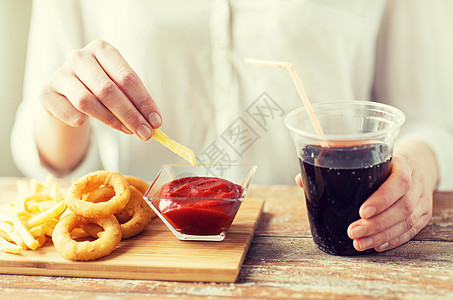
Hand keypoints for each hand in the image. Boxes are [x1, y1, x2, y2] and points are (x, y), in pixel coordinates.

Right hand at [40, 39, 160, 140]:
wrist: (66, 95)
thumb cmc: (100, 89)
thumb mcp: (119, 87)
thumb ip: (135, 101)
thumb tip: (154, 122)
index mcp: (102, 49)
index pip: (127, 77)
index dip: (144, 101)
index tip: (157, 122)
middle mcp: (79, 57)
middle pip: (108, 90)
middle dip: (130, 115)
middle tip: (146, 133)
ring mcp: (60, 74)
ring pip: (87, 102)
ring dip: (112, 121)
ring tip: (128, 131)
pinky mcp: (46, 93)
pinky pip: (70, 113)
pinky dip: (83, 122)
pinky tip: (90, 124)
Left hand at [295, 140, 437, 252]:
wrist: (419, 163)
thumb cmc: (385, 161)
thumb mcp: (368, 155)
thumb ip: (337, 165)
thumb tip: (301, 180)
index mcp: (404, 164)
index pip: (398, 182)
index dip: (382, 198)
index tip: (362, 211)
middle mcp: (417, 183)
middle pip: (401, 207)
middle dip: (376, 223)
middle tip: (353, 231)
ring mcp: (422, 200)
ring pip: (405, 222)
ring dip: (381, 235)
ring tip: (359, 243)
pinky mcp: (423, 214)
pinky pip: (410, 231)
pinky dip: (393, 240)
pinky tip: (377, 245)